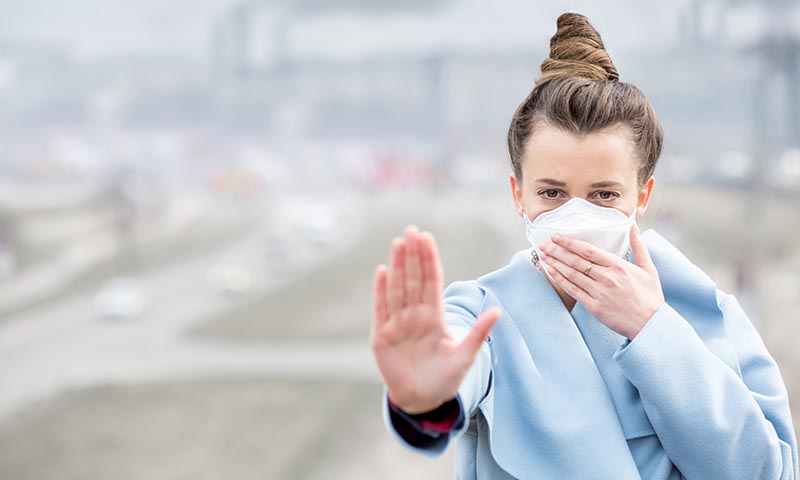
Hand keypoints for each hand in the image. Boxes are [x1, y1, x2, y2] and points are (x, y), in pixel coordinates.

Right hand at [369, 225, 500, 413]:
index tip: (427, 238)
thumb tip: (498, 310)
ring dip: (398, 266)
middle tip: (412, 230)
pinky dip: (380, 290)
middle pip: (414, 279)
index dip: (429, 260)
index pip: (432, 281)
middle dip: (413, 255)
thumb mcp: (465, 355)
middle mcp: (415, 315)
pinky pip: (381, 308)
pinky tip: (382, 271)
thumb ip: (478, 332)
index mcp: (435, 316)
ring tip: (398, 243)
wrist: (422, 399)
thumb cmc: (445, 377)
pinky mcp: (382, 335)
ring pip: (398, 288)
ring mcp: (398, 323)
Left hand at [537, 224, 663, 339]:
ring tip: (543, 255)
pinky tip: (551, 272)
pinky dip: (561, 280)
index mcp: (619, 266)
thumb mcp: (648, 269)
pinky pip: (573, 290)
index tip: (557, 236)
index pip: (588, 250)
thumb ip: (638, 246)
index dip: (570, 243)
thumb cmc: (650, 297)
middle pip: (576, 261)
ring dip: (555, 263)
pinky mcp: (594, 307)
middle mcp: (607, 278)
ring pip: (572, 274)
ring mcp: (599, 293)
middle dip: (557, 251)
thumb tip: (633, 226)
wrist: (651, 325)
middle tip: (544, 244)